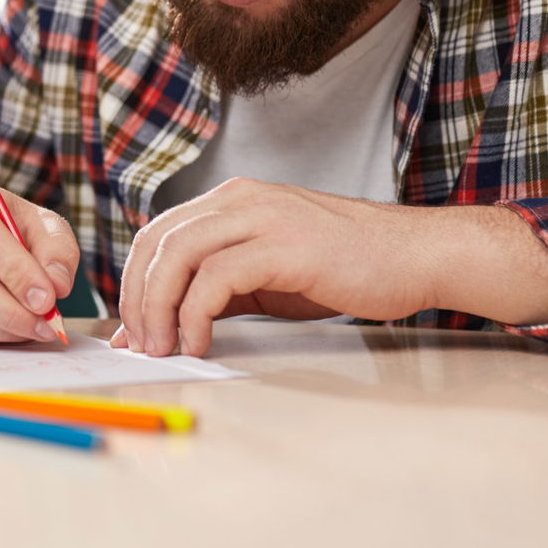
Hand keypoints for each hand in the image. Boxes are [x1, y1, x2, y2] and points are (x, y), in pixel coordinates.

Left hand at [112, 178, 439, 357]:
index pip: (157, 234)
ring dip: (159, 307)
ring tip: (163, 348)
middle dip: (137, 298)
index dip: (133, 282)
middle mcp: (240, 199)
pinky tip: (200, 342)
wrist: (417, 257)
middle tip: (140, 344)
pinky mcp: (285, 245)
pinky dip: (196, 312)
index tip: (130, 328)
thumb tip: (160, 327)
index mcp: (232, 200)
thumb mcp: (266, 277)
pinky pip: (217, 276)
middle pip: (157, 241)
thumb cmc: (346, 269)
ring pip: (178, 254)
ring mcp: (263, 217)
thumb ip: (214, 292)